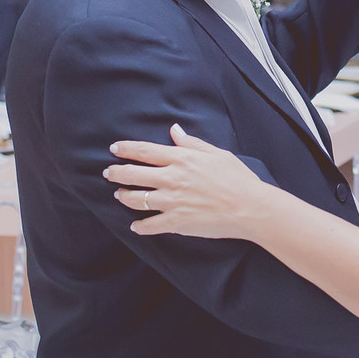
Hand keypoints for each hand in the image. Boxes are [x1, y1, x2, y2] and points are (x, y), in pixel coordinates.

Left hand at [105, 125, 263, 239]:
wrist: (250, 207)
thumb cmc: (238, 178)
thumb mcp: (216, 153)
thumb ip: (191, 143)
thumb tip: (175, 131)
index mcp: (182, 159)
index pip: (145, 151)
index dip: (127, 149)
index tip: (114, 149)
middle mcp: (172, 178)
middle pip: (134, 174)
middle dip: (117, 173)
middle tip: (108, 173)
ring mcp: (172, 201)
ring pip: (137, 198)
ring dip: (124, 196)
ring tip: (119, 195)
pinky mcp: (177, 221)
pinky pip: (150, 225)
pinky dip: (140, 226)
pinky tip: (135, 226)